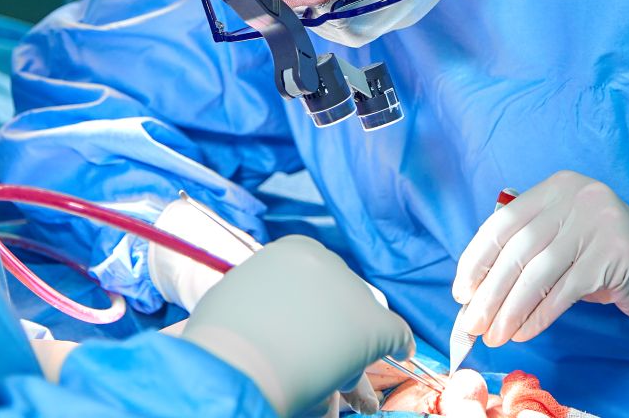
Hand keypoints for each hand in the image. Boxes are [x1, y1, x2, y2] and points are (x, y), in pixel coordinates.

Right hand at [182, 235, 413, 417]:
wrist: (237, 358)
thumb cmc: (225, 333)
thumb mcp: (238, 297)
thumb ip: (260, 296)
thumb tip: (264, 311)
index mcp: (293, 250)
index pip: (314, 279)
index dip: (313, 307)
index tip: (306, 327)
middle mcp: (327, 262)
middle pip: (337, 298)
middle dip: (332, 327)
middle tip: (321, 356)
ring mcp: (351, 291)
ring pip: (360, 320)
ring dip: (353, 349)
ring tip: (344, 379)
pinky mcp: (373, 324)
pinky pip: (395, 334)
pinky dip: (399, 344)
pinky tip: (403, 352)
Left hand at [452, 171, 628, 345]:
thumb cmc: (601, 257)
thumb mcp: (561, 238)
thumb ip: (525, 249)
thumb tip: (473, 289)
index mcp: (555, 188)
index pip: (502, 224)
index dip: (476, 259)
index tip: (461, 292)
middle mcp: (576, 197)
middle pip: (517, 250)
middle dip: (489, 291)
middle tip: (472, 324)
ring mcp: (598, 224)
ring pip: (538, 273)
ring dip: (511, 309)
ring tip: (495, 334)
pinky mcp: (616, 256)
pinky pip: (565, 291)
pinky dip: (540, 315)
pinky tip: (524, 332)